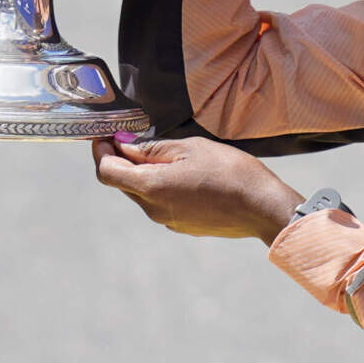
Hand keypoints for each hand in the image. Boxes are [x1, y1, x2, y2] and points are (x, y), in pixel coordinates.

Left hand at [92, 134, 301, 243]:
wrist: (262, 207)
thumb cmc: (229, 172)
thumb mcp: (190, 148)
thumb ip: (152, 148)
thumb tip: (125, 146)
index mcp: (151, 188)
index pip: (106, 172)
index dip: (100, 152)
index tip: (105, 135)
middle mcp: (153, 210)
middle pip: (122, 183)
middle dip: (120, 160)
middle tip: (130, 137)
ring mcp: (167, 221)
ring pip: (141, 194)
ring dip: (141, 173)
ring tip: (161, 153)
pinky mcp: (182, 226)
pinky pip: (160, 203)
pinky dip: (159, 186)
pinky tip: (180, 173)